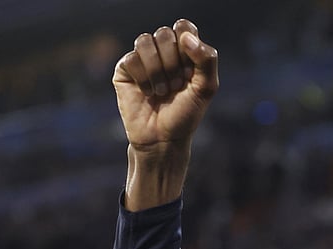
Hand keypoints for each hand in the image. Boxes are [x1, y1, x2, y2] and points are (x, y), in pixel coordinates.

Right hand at [113, 19, 218, 153]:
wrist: (164, 137)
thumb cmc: (186, 113)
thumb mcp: (206, 88)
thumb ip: (206, 60)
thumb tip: (186, 37)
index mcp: (184, 51)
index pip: (184, 27)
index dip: (187, 46)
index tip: (189, 72)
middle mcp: (163, 51)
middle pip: (164, 33)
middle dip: (173, 62)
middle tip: (177, 85)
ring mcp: (143, 59)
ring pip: (145, 41)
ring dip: (158, 70)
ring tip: (163, 91)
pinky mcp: (125, 69)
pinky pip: (131, 59)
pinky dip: (144, 79)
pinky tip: (148, 93)